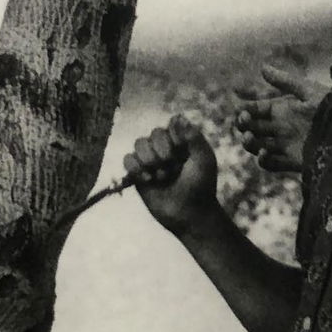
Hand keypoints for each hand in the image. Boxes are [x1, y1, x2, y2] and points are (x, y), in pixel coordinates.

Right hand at [125, 115, 218, 236]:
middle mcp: (165, 147)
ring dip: (149, 159)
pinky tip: (148, 179)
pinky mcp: (138, 174)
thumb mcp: (204, 160)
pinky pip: (127, 159)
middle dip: (162, 150)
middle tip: (172, 168)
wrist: (189, 215)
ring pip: (139, 144)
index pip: (170, 125)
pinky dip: (135, 167)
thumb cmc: (201, 187)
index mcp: (182, 141)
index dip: (174, 137)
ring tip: (161, 176)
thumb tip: (178, 116)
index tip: (182, 152)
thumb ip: (194, 138)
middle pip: (154, 133)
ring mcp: (151, 160)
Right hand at [233, 63, 326, 173]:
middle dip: (244, 125)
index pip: (256, 109)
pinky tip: (264, 154)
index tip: (241, 111)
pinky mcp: (292, 160)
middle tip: (244, 122)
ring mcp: (285, 144)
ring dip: (249, 143)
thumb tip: (262, 67)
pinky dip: (264, 161)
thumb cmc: (331, 107)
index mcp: (283, 109)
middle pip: (253, 128)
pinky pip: (272, 164)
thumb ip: (285, 81)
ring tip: (249, 138)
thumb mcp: (307, 92)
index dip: (246, 110)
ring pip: (258, 145)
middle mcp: (281, 127)